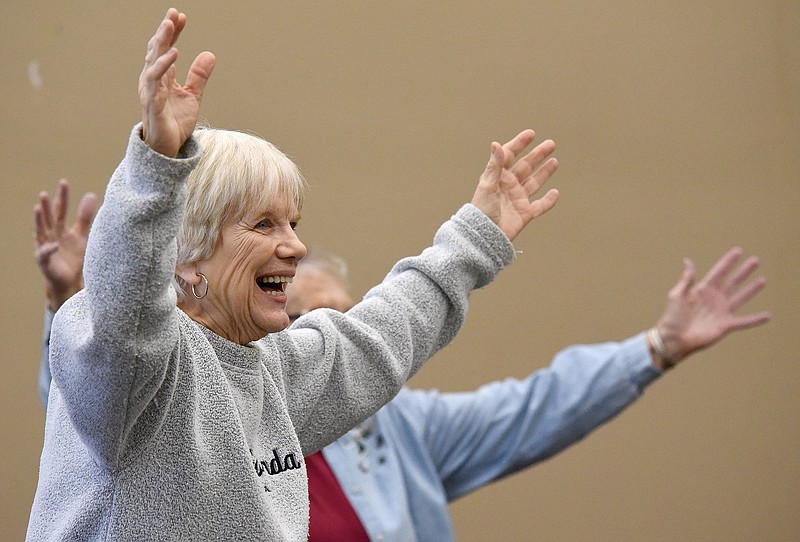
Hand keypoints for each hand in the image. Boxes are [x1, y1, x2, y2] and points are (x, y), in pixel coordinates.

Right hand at [34, 179, 98, 310]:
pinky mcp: (44, 260)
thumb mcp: (82, 235)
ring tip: (38, 208)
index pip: (61, 209)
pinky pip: (44, 254)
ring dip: (39, 220)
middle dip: (47, 206)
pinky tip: (52, 245)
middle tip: (44, 193)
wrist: (69, 280)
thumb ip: (85, 217)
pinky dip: (47, 249)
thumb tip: (91, 195)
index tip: (63, 182)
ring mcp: (45, 247)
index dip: (62, 197)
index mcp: (60, 228)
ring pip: (40, 231)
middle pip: (49, 218)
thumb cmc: (74, 256)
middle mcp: (50, 235)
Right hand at [139, 8, 215, 156]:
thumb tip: (210, 54)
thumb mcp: (193, 95)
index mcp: (162, 76)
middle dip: (165, 30)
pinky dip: (163, 65)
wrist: (168, 147)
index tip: (180, 15)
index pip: (166, 48)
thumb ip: (199, 76)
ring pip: (153, 60)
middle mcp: (153, 79)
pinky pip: (155, 80)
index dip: (172, 32)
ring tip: (169, 25)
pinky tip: (174, 53)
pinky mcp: (152, 102)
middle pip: (157, 49)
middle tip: (173, 13)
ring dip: (161, 41)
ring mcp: (150, 89)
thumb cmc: (175, 121)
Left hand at [470, 129, 559, 240]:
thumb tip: (496, 144)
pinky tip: (555, 193)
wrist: (484, 236)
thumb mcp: (487, 185)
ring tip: (554, 161)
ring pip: (534, 182)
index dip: (519, 144)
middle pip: (526, 166)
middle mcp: (509, 186)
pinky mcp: (525, 214)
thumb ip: (494, 165)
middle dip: (537, 155)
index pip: (510, 156)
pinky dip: (548, 201)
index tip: (531, 134)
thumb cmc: (481, 211)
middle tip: (551, 144)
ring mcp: (518, 199)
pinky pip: (540, 206)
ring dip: (544, 172)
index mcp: (498, 177)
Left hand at [655, 247, 770, 367]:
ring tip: (762, 280)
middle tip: (756, 260)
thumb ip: (687, 279)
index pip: (719, 272)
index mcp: (702, 290)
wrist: (673, 339)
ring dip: (752, 290)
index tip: (738, 250)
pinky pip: (744, 322)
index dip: (728, 262)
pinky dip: (756, 319)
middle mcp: (714, 299)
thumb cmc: (672, 317)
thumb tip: (688, 260)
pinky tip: (768, 315)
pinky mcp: (725, 325)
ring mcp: (721, 312)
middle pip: (733, 282)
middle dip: (744, 271)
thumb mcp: (677, 295)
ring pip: (740, 297)